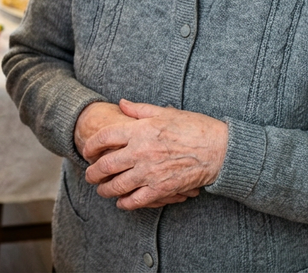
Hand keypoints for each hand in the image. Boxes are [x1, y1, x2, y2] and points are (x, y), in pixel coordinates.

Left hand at [82, 99, 227, 210]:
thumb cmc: (194, 127)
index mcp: (139, 131)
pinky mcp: (162, 188)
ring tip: (101, 190)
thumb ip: (139, 109)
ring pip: (117, 185)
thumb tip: (121, 103)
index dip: (91, 146)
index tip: (87, 151)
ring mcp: (150, 172)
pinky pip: (137, 200)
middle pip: (105, 165)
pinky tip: (121, 202)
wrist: (220, 149)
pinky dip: (125, 203)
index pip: (104, 138)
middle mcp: (140, 152)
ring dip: (105, 190)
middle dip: (93, 172)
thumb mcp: (165, 112)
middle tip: (89, 175)